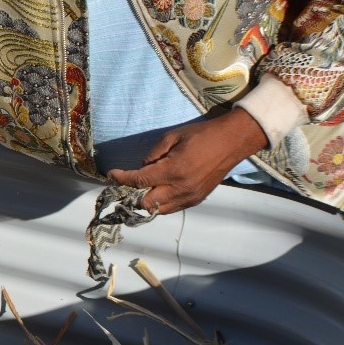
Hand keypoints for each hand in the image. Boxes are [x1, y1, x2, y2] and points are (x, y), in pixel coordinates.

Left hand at [106, 108, 268, 213]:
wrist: (232, 141)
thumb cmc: (201, 135)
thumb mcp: (171, 137)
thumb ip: (153, 154)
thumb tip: (141, 168)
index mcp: (173, 170)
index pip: (140, 181)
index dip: (122, 179)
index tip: (111, 174)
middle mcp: (181, 188)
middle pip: (146, 203)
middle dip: (132, 195)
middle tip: (125, 184)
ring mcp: (191, 196)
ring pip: (159, 210)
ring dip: (146, 201)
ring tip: (140, 189)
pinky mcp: (198, 199)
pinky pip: (173, 208)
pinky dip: (161, 203)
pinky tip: (157, 191)